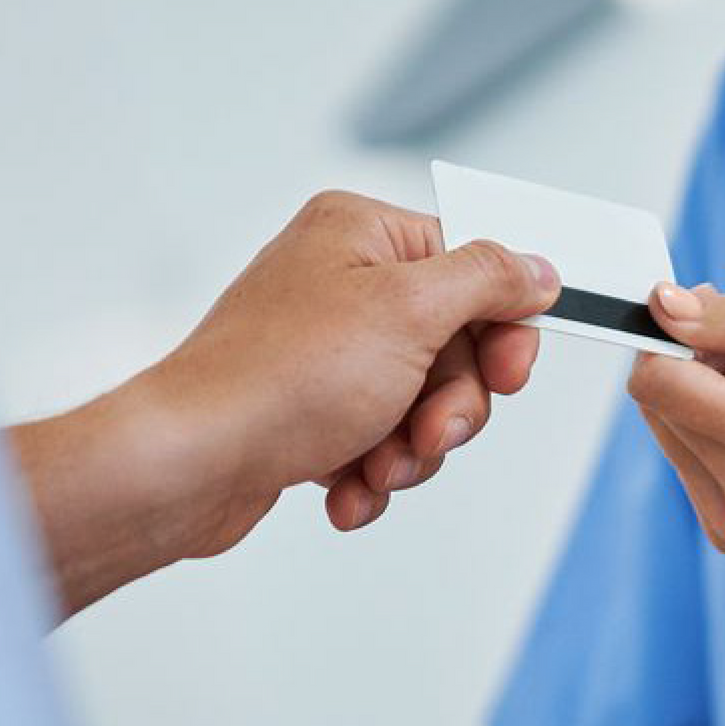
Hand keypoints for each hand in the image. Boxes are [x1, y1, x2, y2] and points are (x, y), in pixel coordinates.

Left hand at [13, 192, 560, 617]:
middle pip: (454, 344)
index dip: (502, 328)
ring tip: (376, 468)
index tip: (509, 374)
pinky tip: (345, 491)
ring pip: (421, 402)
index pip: (472, 266)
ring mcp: (322, 348)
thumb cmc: (278, 379)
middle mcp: (339, 281)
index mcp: (361, 234)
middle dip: (449, 407)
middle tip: (429, 433)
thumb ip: (487, 280)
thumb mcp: (410, 311)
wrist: (189, 465)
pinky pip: (376, 439)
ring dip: (411, 450)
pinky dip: (371, 473)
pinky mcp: (307, 408)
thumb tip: (536, 268)